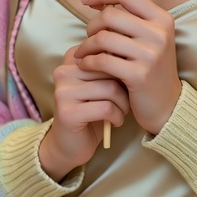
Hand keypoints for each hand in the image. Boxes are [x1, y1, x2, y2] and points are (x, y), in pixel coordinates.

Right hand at [39, 45, 130, 180]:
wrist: (72, 144)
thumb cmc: (93, 109)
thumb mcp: (103, 82)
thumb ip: (111, 66)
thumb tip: (133, 54)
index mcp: (73, 58)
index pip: (108, 52)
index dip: (122, 69)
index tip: (124, 83)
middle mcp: (63, 71)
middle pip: (110, 69)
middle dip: (125, 86)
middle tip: (126, 101)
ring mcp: (63, 91)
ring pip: (110, 89)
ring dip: (123, 104)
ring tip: (121, 112)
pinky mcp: (67, 112)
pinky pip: (106, 108)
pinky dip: (117, 116)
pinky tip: (115, 122)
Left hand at [74, 0, 181, 135]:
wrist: (168, 104)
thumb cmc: (151, 68)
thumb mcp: (150, 39)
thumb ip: (130, 20)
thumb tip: (98, 1)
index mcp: (162, 19)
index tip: (85, 0)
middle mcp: (159, 34)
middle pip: (110, 15)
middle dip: (91, 25)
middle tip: (88, 38)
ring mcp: (150, 54)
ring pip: (103, 38)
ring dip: (86, 46)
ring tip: (83, 53)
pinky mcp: (139, 75)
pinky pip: (102, 60)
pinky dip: (88, 62)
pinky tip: (86, 65)